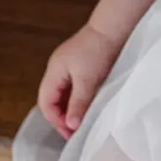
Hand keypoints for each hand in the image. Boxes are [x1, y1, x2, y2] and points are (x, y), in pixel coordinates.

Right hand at [37, 23, 122, 140]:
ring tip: (84, 123)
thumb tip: (71, 126)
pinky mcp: (81, 66)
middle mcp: (57, 69)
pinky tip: (89, 107)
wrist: (115, 27)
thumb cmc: (99, 51)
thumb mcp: (88, 81)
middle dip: (63, 117)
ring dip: (72, 109)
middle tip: (77, 132)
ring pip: (64, 95)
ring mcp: (69, 67)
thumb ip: (78, 104)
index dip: (56, 120)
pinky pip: (75, 88)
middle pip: (53, 100)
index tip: (71, 133)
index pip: (45, 103)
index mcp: (54, 71)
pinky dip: (79, 100)